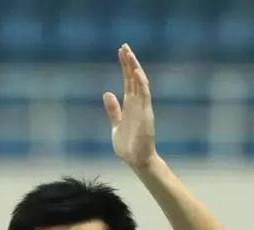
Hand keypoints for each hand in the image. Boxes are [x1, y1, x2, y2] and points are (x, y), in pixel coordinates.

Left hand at [103, 44, 156, 170]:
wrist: (137, 160)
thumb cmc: (128, 146)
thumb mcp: (116, 125)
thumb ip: (113, 110)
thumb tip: (107, 93)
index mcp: (129, 105)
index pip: (128, 81)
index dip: (124, 66)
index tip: (121, 52)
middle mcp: (137, 103)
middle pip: (133, 78)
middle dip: (129, 62)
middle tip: (124, 46)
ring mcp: (142, 108)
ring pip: (140, 83)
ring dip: (135, 68)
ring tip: (129, 53)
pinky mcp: (146, 114)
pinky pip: (145, 95)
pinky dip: (141, 83)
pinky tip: (137, 72)